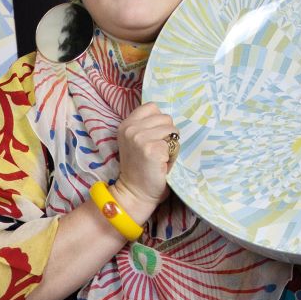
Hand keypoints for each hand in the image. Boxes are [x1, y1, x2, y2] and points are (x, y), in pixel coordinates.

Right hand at [113, 102, 177, 219]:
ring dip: (171, 145)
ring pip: (172, 130)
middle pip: (166, 118)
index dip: (159, 122)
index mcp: (126, 124)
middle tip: (158, 151)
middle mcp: (131, 129)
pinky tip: (162, 164)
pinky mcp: (152, 149)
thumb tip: (168, 118)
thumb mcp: (136, 141)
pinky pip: (174, 145)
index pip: (152, 107)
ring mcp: (140, 138)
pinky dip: (172, 155)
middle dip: (167, 134)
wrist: (135, 192)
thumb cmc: (140, 168)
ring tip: (161, 157)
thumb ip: (146, 126)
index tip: (155, 137)